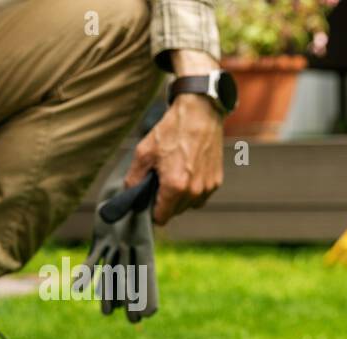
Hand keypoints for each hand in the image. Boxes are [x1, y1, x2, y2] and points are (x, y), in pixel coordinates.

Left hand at [125, 50, 224, 224]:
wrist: (200, 112)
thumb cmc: (171, 130)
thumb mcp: (143, 153)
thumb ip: (133, 179)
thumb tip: (130, 194)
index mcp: (175, 187)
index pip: (161, 218)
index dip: (152, 211)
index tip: (149, 199)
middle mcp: (194, 191)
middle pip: (175, 212)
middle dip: (166, 203)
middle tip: (160, 182)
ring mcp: (208, 187)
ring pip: (189, 206)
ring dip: (180, 198)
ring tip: (175, 175)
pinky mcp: (217, 180)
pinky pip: (201, 196)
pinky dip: (193, 190)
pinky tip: (187, 172)